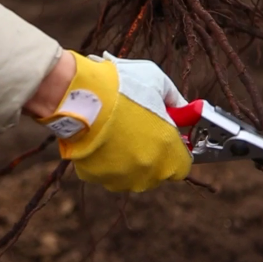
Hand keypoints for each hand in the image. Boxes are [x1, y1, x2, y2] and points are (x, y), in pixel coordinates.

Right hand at [33, 50, 191, 191]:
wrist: (80, 94)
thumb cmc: (121, 87)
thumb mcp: (158, 82)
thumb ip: (175, 99)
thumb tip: (182, 108)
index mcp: (168, 152)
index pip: (183, 164)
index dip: (176, 149)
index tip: (168, 136)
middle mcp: (147, 172)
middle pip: (156, 172)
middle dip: (151, 154)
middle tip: (139, 130)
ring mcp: (119, 178)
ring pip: (129, 174)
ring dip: (127, 159)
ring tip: (116, 132)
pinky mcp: (94, 177)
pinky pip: (104, 171)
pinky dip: (103, 158)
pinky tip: (98, 137)